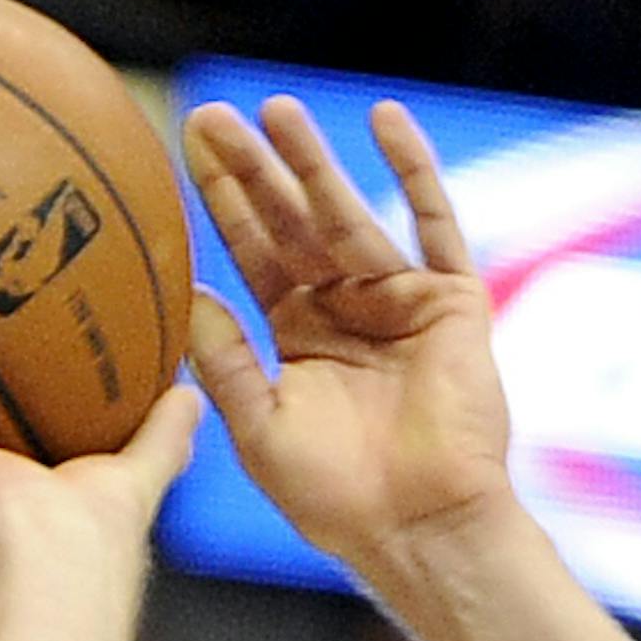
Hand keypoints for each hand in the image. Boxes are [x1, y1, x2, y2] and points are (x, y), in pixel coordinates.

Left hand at [182, 96, 512, 572]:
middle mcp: (346, 308)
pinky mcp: (452, 302)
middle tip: (211, 116)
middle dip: (254, 169)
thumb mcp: (260, 430)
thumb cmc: (335, 499)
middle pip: (293, 221)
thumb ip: (227, 363)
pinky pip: (436, 226)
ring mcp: (399, 300)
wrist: (417, 529)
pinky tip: (384, 120)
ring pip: (350, 213)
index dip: (223, 202)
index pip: (253, 252)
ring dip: (313, 161)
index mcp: (299, 335)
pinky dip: (416, 172)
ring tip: (276, 110)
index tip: (189, 149)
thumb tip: (189, 297)